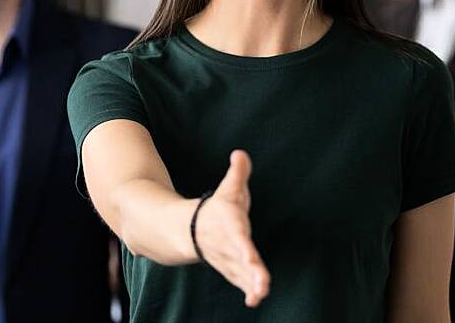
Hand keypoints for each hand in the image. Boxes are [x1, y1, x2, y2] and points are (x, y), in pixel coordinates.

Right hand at [193, 150, 270, 307]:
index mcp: (231, 228)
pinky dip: (247, 290)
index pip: (239, 239)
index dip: (245, 250)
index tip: (251, 260)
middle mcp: (229, 248)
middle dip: (250, 273)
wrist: (192, 230)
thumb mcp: (229, 188)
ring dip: (250, 284)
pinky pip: (239, 282)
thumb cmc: (218, 209)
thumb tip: (240, 154)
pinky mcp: (232, 270)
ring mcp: (229, 261)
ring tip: (260, 294)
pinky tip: (256, 299)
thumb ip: (238, 172)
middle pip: (240, 262)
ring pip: (240, 275)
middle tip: (262, 285)